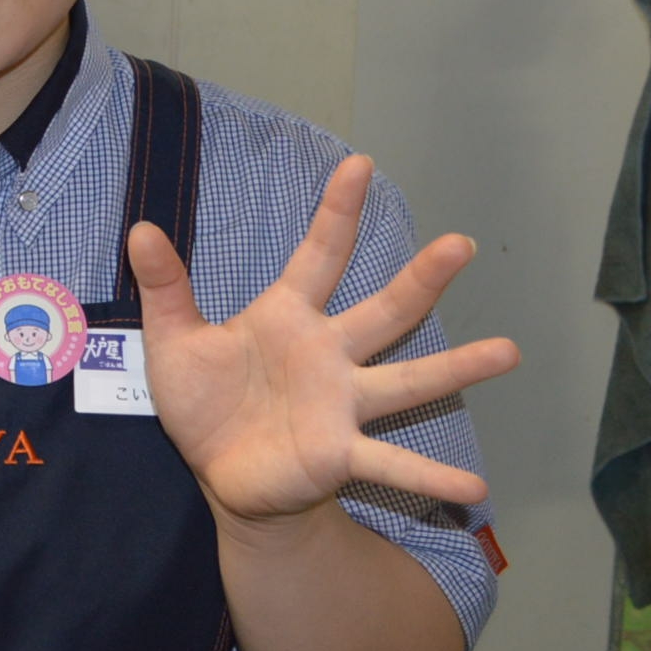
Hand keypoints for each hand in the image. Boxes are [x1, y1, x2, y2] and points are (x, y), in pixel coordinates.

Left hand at [134, 156, 520, 529]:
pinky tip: (477, 487)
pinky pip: (393, 463)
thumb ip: (165, 287)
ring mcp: (342, 404)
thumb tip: (139, 229)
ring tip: (510, 349)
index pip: (318, 255)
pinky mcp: (341, 453)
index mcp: (288, 318)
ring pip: (409, 380)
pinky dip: (434, 477)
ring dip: (459, 368)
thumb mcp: (174, 340)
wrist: (218, 471)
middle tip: (461, 243)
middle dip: (422, 277)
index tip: (359, 163)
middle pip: (384, 309)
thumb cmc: (206, 401)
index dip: (337, 211)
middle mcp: (329, 354)